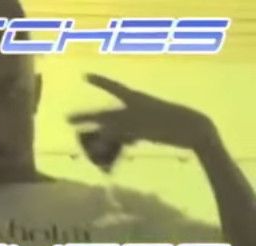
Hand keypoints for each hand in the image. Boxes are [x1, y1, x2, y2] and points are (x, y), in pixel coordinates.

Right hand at [69, 73, 215, 150]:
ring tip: (91, 150)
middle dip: (88, 119)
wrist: (192, 132)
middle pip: (106, 114)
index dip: (98, 81)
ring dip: (103, 139)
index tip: (84, 75)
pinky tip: (113, 154)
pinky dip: (118, 145)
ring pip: (115, 128)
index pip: (111, 86)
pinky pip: (126, 137)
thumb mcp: (135, 128)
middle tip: (69, 120)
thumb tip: (95, 140)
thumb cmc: (165, 125)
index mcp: (132, 99)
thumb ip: (112, 133)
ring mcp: (140, 119)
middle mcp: (134, 107)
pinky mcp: (147, 131)